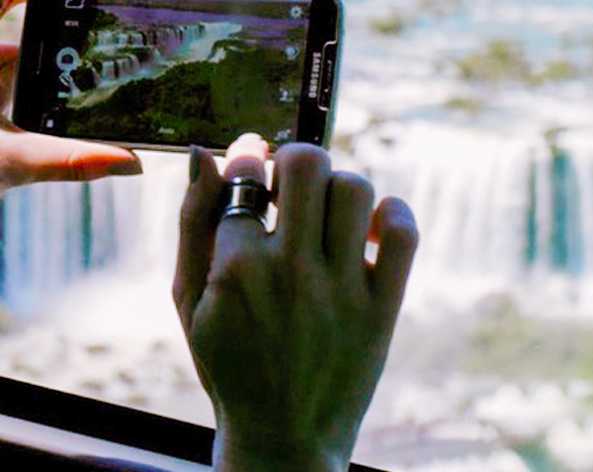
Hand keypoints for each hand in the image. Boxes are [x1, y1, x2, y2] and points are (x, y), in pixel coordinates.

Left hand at [0, 0, 140, 207]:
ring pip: (9, 46)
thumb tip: (129, 163)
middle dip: (53, 12)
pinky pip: (3, 71)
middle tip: (94, 9)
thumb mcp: (6, 162)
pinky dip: (26, 86)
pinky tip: (39, 113)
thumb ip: (70, 159)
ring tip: (55, 94)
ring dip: (40, 65)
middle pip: (7, 0)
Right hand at [174, 135, 417, 471]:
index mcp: (236, 267)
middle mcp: (291, 272)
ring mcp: (341, 290)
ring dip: (337, 187)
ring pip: (354, 188)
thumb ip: (192, 221)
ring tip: (325, 212)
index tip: (252, 162)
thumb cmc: (228, 362)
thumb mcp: (188, 298)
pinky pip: (403, 233)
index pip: (248, 171)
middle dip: (294, 159)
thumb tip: (204, 154)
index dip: (248, 155)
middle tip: (290, 184)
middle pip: (307, 163)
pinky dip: (392, 213)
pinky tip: (369, 226)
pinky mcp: (381, 308)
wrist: (282, 437)